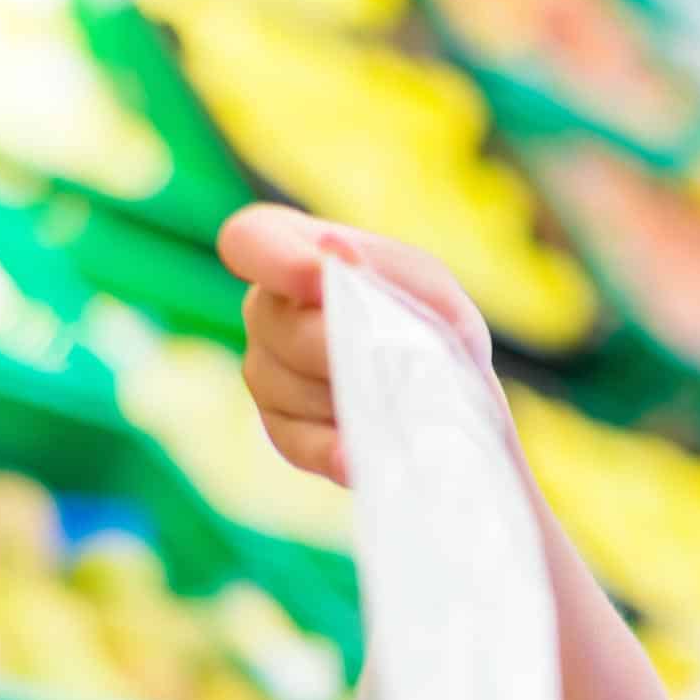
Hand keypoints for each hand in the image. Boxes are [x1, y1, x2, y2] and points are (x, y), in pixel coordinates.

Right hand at [217, 205, 496, 484]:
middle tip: (388, 359)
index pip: (250, 242)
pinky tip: (359, 457)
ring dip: (349, 395)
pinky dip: (334, 451)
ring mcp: (266, 373)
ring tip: (398, 402)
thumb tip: (341, 258)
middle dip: (337, 346)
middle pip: (281, 328)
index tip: (325, 279)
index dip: (279, 261)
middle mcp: (265, 310)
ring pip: (290, 387)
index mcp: (289, 252)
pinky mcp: (283, 430)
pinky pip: (298, 442)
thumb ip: (395, 270)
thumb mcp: (430, 287)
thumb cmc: (427, 320)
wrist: (449, 391)